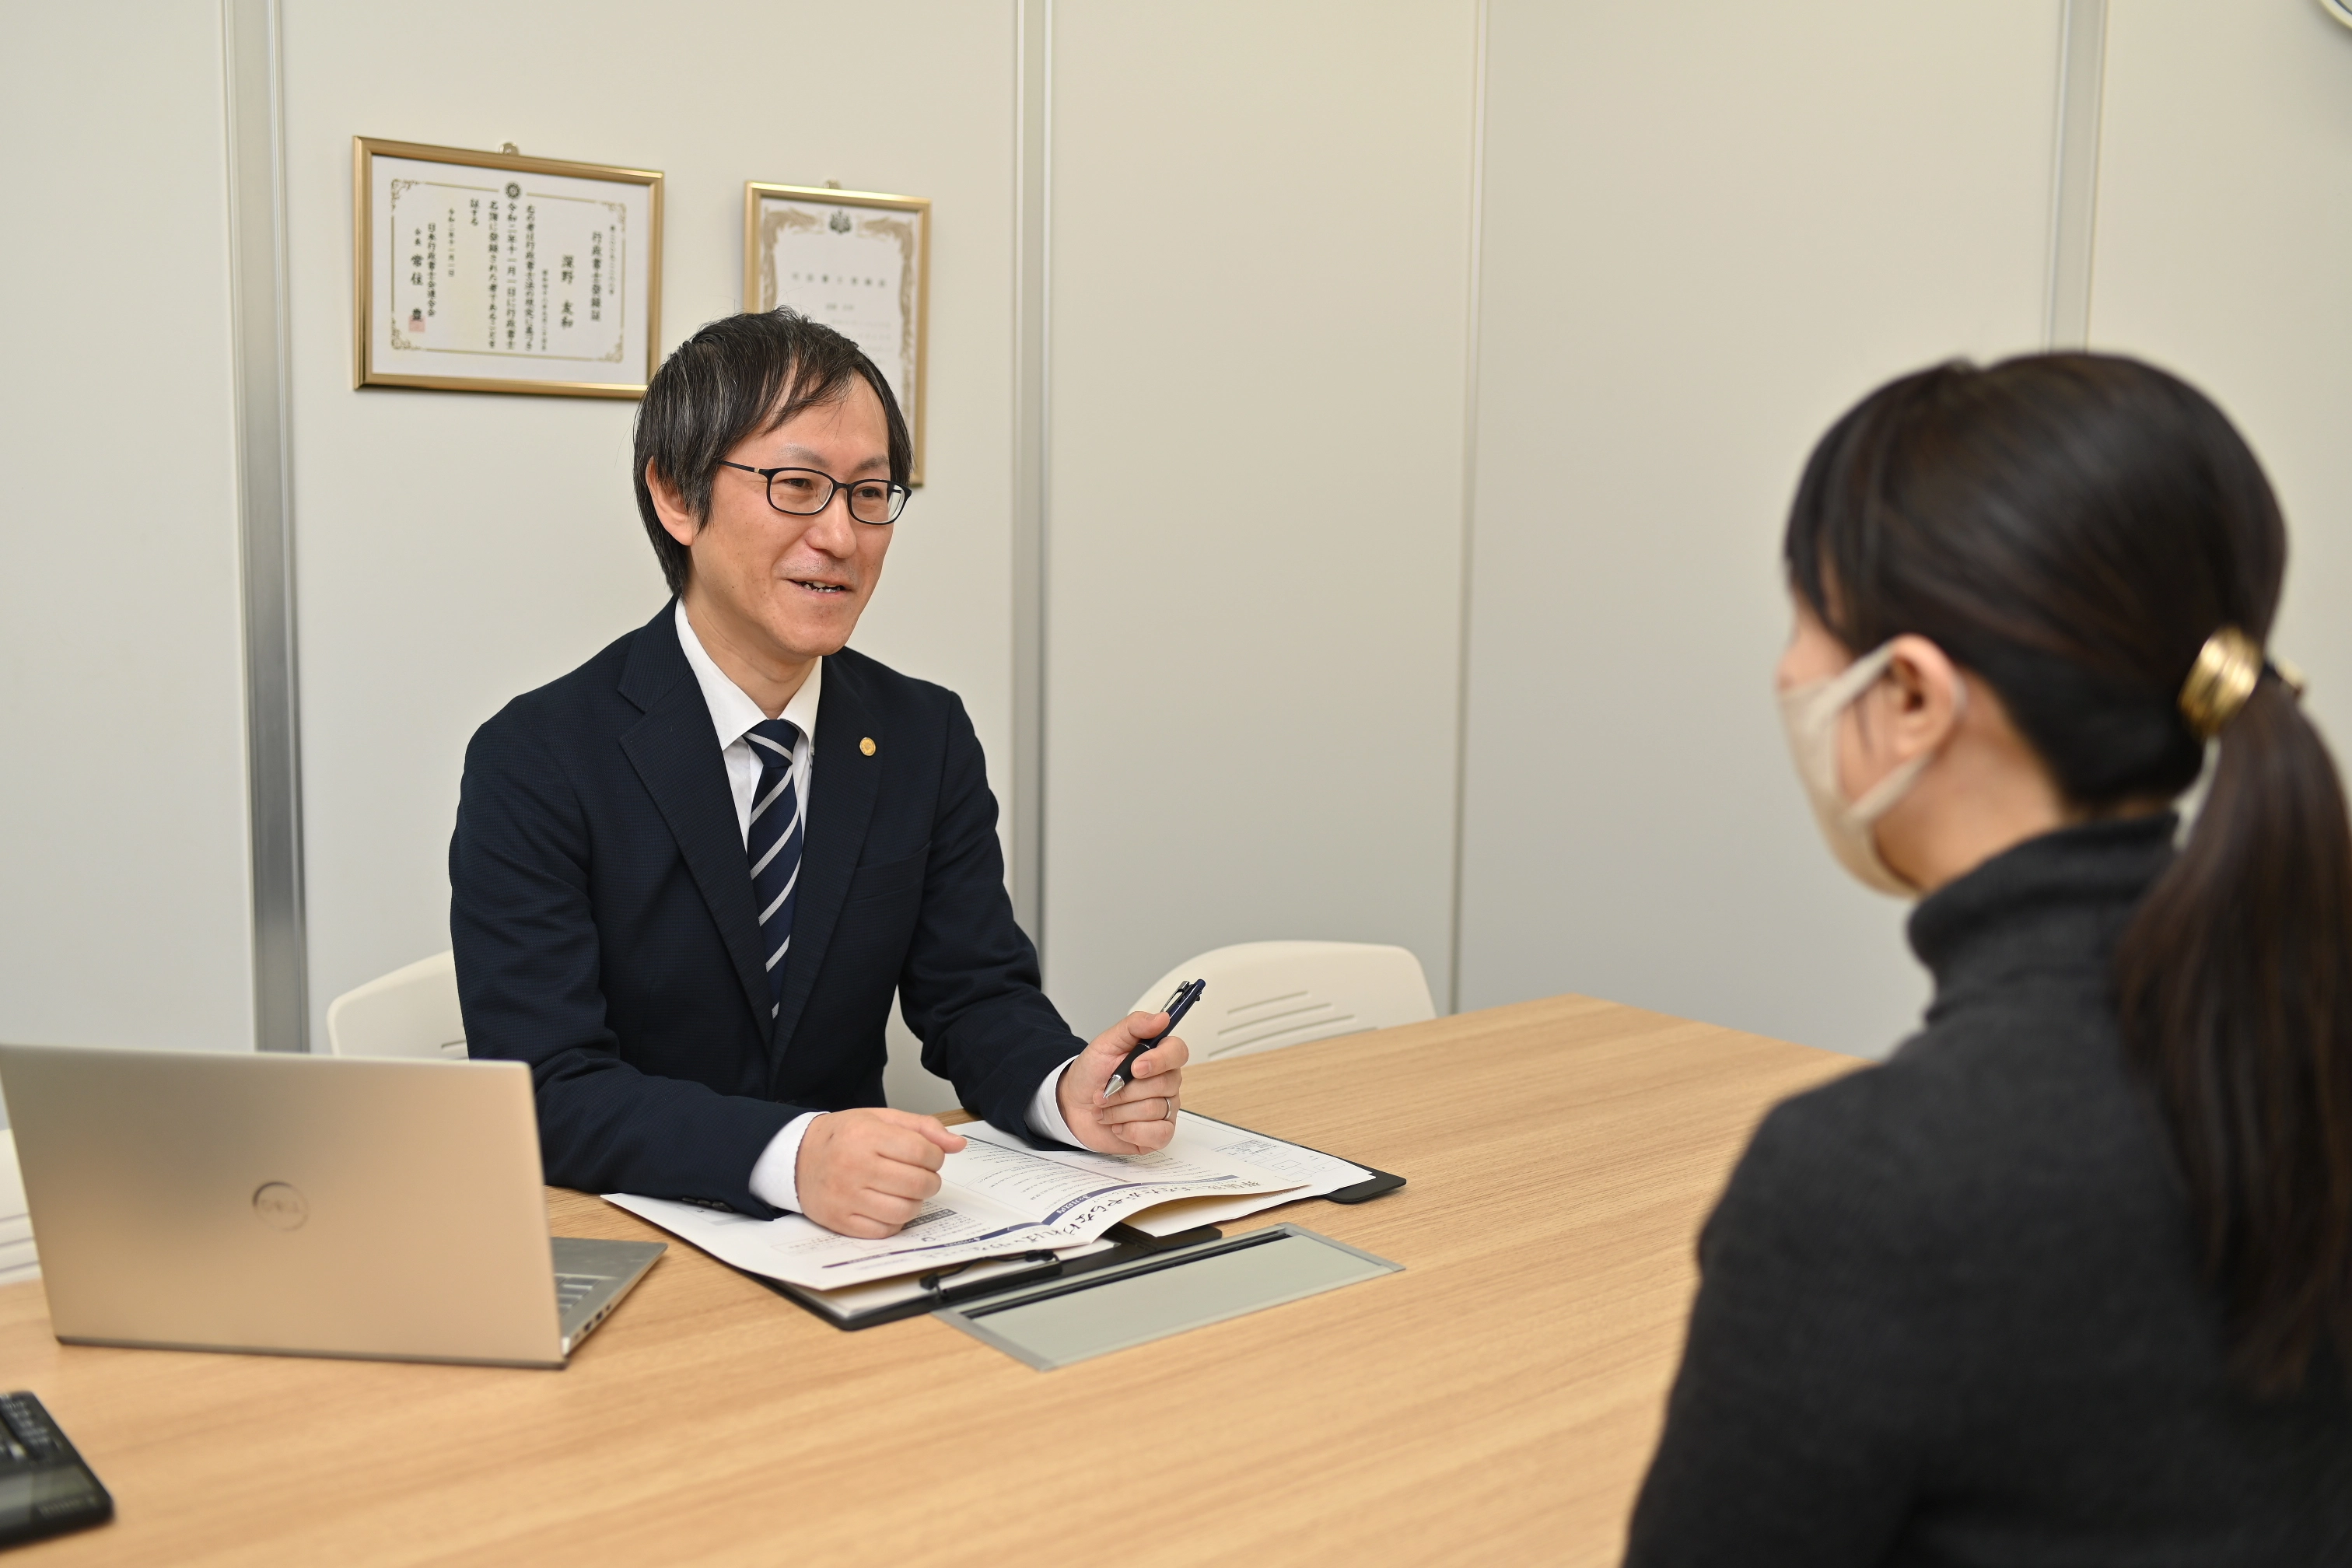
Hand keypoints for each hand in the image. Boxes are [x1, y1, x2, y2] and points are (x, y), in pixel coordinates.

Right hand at [794, 1107, 966, 1237]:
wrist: (797, 1158)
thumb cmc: (843, 1136)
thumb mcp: (881, 1119)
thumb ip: (922, 1128)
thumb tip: (957, 1144)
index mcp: (866, 1135)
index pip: (922, 1152)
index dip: (936, 1157)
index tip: (929, 1157)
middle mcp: (854, 1166)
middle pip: (918, 1184)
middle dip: (930, 1182)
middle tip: (922, 1177)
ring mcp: (846, 1196)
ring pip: (904, 1211)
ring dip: (915, 1203)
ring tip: (905, 1192)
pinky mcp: (840, 1220)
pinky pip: (884, 1231)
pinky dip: (895, 1222)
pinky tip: (888, 1206)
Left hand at [1057, 1011, 1189, 1154]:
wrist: (1074, 1104)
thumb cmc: (1092, 1074)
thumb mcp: (1106, 1042)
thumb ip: (1134, 1026)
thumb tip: (1162, 1018)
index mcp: (1158, 1056)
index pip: (1178, 1052)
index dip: (1159, 1060)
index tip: (1135, 1066)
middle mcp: (1166, 1082)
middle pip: (1163, 1084)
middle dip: (1124, 1090)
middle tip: (1105, 1090)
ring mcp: (1165, 1109)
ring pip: (1153, 1109)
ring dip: (1119, 1110)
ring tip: (1105, 1107)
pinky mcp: (1158, 1134)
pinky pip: (1158, 1134)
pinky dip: (1130, 1130)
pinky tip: (1118, 1125)